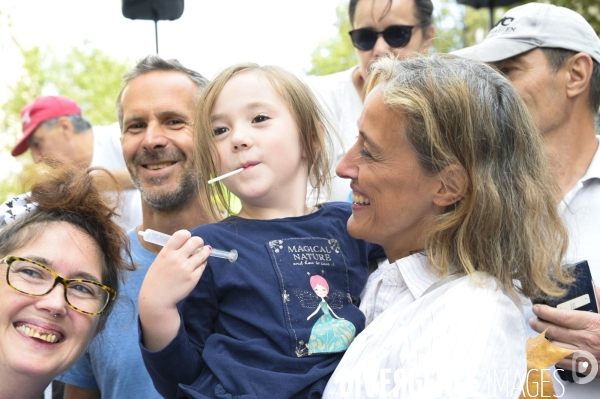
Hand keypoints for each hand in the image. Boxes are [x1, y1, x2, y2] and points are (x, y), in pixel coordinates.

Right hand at [138, 230, 210, 350]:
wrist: (156, 299)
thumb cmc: (156, 280)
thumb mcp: (159, 260)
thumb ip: (172, 251)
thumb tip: (187, 243)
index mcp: (167, 252)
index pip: (182, 234)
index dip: (187, 235)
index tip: (188, 239)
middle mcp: (177, 258)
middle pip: (196, 241)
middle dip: (199, 242)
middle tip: (198, 245)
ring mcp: (187, 268)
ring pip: (203, 253)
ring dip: (205, 251)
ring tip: (204, 252)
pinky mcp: (194, 278)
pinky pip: (203, 266)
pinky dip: (202, 264)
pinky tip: (198, 265)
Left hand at [529, 286, 599, 377]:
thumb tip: (593, 286)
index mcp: (592, 324)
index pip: (561, 317)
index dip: (545, 312)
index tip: (537, 308)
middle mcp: (585, 340)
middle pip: (554, 331)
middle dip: (539, 325)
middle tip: (532, 320)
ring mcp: (584, 356)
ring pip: (553, 348)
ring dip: (541, 341)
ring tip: (535, 335)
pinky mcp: (585, 368)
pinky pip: (561, 362)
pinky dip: (550, 356)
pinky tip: (545, 351)